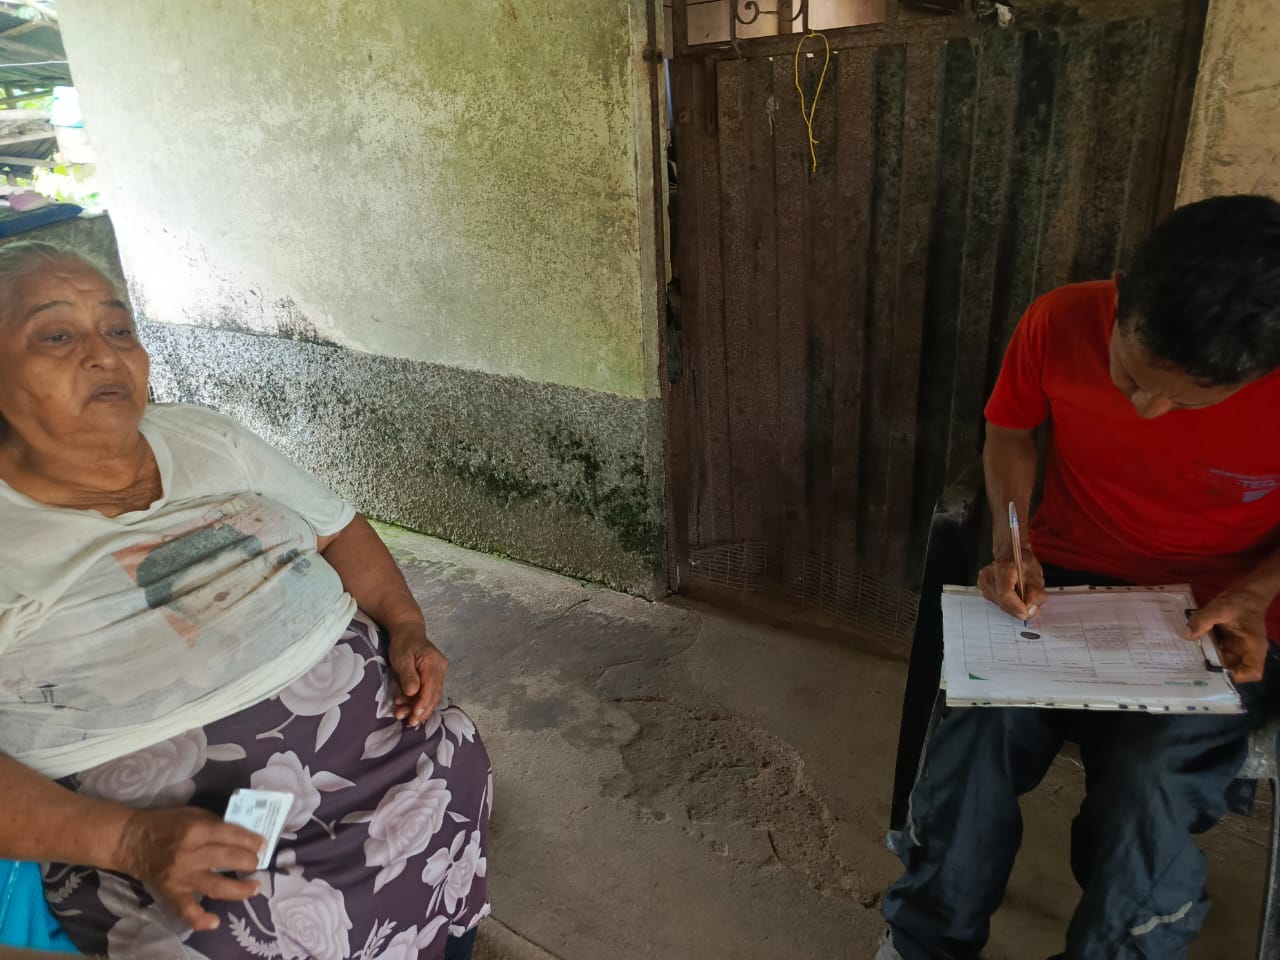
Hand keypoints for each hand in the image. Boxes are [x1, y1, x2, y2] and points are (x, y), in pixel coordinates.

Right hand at [113, 807, 262, 931]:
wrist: (131, 840)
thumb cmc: (166, 824)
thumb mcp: (193, 814)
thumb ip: (216, 825)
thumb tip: (243, 837)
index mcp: (196, 830)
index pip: (232, 835)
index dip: (251, 840)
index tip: (263, 844)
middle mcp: (190, 854)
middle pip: (228, 859)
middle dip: (249, 862)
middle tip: (256, 863)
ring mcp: (181, 876)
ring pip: (216, 886)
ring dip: (239, 889)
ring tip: (254, 889)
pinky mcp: (171, 892)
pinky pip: (187, 910)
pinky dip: (201, 919)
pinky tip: (216, 921)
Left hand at [388, 621, 447, 727]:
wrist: (407, 630)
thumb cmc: (403, 643)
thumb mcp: (402, 658)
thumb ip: (408, 675)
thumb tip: (412, 693)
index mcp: (433, 663)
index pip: (431, 689)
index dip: (423, 704)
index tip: (413, 716)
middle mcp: (440, 668)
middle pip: (434, 694)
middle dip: (422, 710)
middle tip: (410, 722)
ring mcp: (438, 672)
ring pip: (432, 695)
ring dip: (419, 707)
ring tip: (403, 715)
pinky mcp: (433, 675)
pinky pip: (429, 691)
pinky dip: (418, 701)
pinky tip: (406, 706)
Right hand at [978, 550, 1046, 619]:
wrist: (1010, 553)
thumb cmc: (1024, 564)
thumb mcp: (1036, 578)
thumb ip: (1036, 596)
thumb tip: (1029, 612)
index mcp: (1003, 568)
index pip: (1005, 594)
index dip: (1016, 607)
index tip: (1027, 613)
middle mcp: (989, 575)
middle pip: (1002, 601)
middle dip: (1017, 609)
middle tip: (1029, 609)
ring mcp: (984, 582)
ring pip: (999, 604)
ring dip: (1012, 607)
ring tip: (1021, 598)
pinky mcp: (982, 587)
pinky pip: (996, 602)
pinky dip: (1007, 604)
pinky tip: (1013, 596)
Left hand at [1186, 583, 1270, 683]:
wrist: (1247, 591)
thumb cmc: (1240, 601)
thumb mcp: (1221, 608)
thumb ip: (1203, 620)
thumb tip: (1187, 635)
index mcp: (1253, 647)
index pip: (1253, 672)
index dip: (1239, 676)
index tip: (1218, 669)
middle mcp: (1246, 651)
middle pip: (1234, 669)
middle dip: (1215, 669)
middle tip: (1193, 666)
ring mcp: (1237, 646)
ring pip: (1222, 661)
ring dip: (1207, 659)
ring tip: (1188, 658)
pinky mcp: (1228, 641)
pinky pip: (1217, 650)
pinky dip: (1206, 649)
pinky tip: (1191, 645)